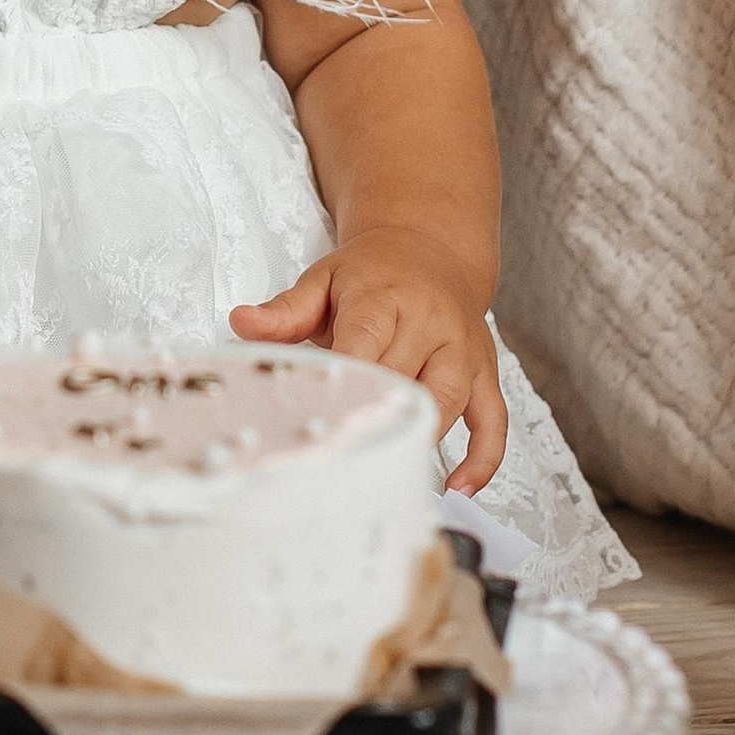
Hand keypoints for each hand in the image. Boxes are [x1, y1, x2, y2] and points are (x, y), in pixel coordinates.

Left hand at [233, 226, 508, 490]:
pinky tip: (459, 486)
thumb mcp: (322, 280)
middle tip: (344, 464)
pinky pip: (493, 418)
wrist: (429, 248)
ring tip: (391, 477)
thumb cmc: (370, 273)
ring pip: (449, 399)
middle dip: (376, 418)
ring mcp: (463, 349)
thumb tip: (240, 323)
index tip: (323, 423)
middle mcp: (431, 322)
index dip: (346, 384)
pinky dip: (483, 456)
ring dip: (422, 438)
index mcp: (385, 299)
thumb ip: (285, 310)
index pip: (365, 345)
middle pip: (405, 378)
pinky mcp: (484, 371)